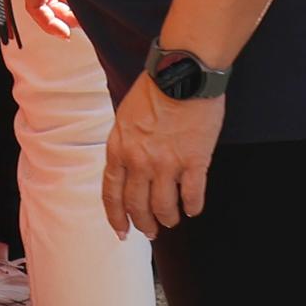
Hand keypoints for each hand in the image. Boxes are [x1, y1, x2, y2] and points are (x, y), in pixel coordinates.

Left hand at [103, 74, 220, 235]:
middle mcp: (139, 162)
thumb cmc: (155, 88)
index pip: (111, 194)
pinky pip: (193, 195)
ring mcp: (166, 164)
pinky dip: (193, 206)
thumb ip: (125, 144)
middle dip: (143, 224)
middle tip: (151, 231)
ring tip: (173, 220)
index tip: (121, 231)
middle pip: (137, 206)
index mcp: (119, 149)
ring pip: (164, 207)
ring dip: (168, 218)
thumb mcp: (125, 117)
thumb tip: (128, 165)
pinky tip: (194, 208)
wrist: (182, 74)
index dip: (116, 217)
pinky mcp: (193, 161)